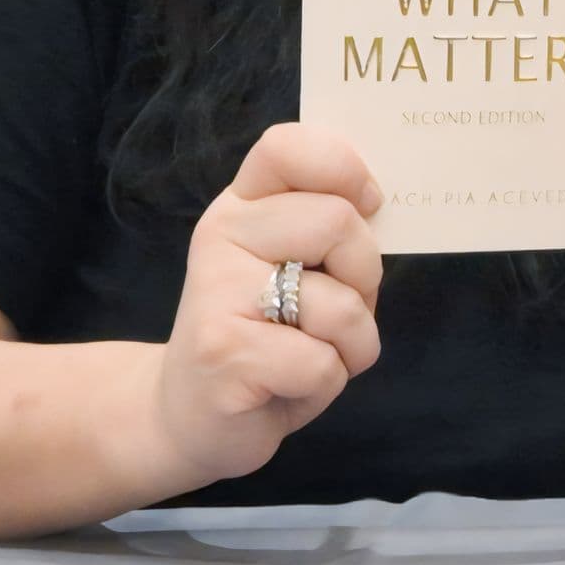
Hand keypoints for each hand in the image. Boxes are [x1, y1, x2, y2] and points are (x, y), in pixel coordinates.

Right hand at [153, 124, 385, 492]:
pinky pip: (323, 363)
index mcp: (242, 205)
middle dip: (364, 276)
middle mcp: (222, 236)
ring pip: (340, 303)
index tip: (367, 203)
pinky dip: (326, 384)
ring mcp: (217, 294)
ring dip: (351, 343)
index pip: (287, 147)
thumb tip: (377, 201)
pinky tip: (286, 386)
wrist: (187, 417)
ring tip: (309, 354)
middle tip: (335, 307)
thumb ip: (324, 228)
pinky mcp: (226, 354)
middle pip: (337, 222)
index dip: (343, 167)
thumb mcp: (290, 267)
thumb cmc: (263, 336)